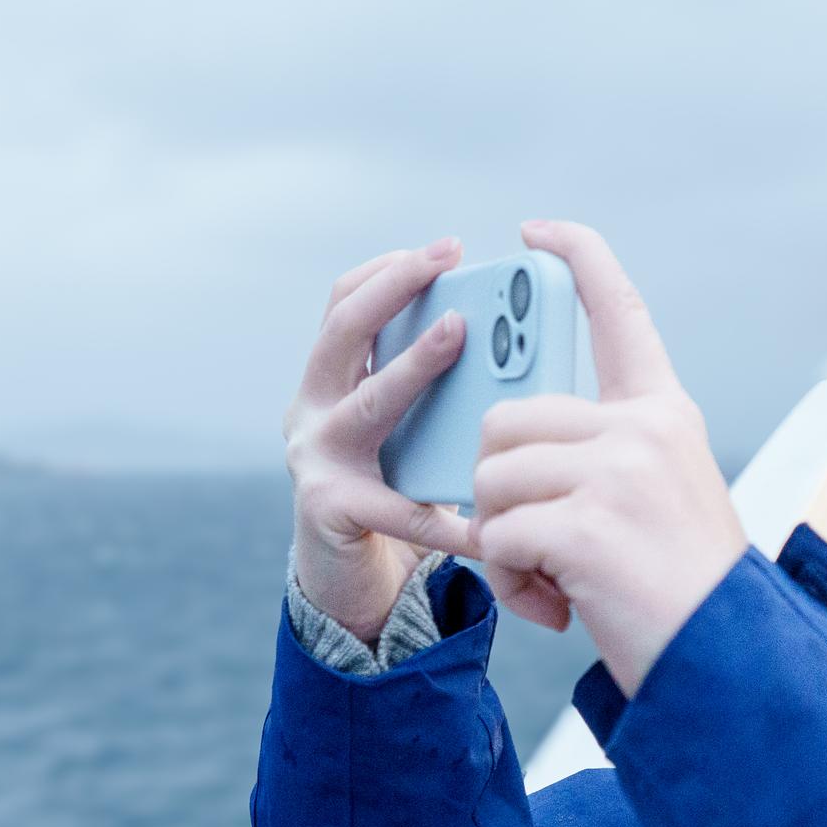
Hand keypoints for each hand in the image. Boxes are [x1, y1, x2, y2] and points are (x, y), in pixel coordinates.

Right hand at [285, 237, 482, 641]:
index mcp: (331, 377)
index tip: (446, 248)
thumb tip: (513, 348)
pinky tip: (491, 519)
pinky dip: (450, 517)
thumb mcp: (407, 425)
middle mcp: (312, 407)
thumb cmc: (394, 487)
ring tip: (458, 337)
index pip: (346, 302)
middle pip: (345, 330)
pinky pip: (400, 508)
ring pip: (369, 401)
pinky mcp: (330, 509)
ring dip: (414, 365)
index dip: (390, 270)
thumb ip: (435, 387)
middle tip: (449, 263)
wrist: (349, 578)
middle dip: (396, 287)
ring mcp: (315, 456)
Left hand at [469, 220, 750, 693]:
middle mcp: (645, 430)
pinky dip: (509, 582)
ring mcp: (618, 474)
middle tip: (535, 543)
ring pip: (491, 479)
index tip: (537, 232)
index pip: (619, 312)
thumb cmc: (681, 593)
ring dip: (501, 542)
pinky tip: (554, 607)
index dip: (577, 259)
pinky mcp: (588, 525)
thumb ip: (600, 457)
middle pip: (506, 420)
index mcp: (663, 415)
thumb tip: (503, 450)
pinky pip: (497, 535)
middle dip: (498, 488)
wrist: (725, 663)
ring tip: (549, 583)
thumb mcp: (656, 499)